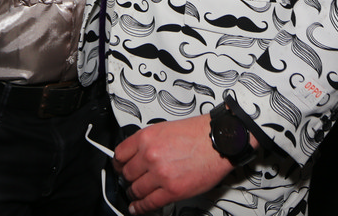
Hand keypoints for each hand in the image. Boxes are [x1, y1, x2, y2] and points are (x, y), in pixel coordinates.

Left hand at [113, 115, 233, 213]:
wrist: (219, 141)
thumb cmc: (198, 133)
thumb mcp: (165, 129)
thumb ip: (149, 142)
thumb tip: (138, 154)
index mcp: (146, 138)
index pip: (120, 154)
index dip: (118, 163)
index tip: (119, 167)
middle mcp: (150, 156)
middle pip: (126, 173)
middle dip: (127, 179)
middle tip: (129, 181)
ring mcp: (160, 174)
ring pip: (135, 190)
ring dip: (133, 194)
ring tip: (135, 194)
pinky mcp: (172, 190)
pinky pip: (149, 203)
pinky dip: (140, 208)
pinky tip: (137, 208)